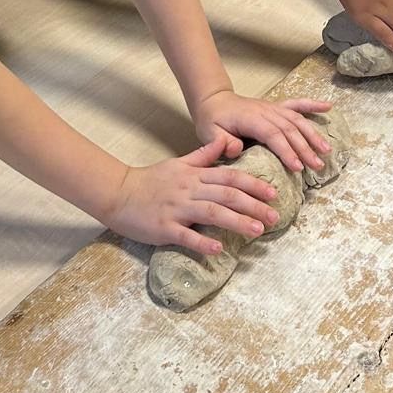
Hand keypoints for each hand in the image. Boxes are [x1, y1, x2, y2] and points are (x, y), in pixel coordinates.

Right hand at [103, 139, 281, 255]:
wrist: (118, 192)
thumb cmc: (150, 180)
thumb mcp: (179, 163)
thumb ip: (204, 155)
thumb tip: (226, 142)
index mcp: (195, 175)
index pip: (230, 177)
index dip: (253, 184)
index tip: (273, 192)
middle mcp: (189, 190)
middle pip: (227, 195)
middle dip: (253, 205)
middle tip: (275, 216)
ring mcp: (176, 209)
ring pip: (212, 213)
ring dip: (237, 222)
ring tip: (257, 230)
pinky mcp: (164, 228)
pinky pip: (185, 236)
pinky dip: (202, 243)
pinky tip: (218, 250)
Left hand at [192, 90, 331, 173]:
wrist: (214, 101)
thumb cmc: (212, 120)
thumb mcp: (209, 133)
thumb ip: (222, 142)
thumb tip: (235, 149)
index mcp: (251, 119)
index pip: (273, 135)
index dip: (286, 150)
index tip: (298, 167)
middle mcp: (266, 111)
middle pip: (290, 129)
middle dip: (305, 148)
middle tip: (317, 165)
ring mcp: (273, 108)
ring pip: (297, 119)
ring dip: (313, 134)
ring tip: (326, 150)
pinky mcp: (277, 106)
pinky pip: (297, 104)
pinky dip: (313, 105)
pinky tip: (328, 107)